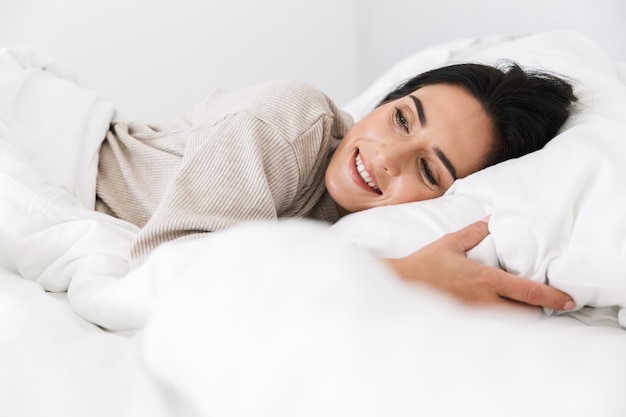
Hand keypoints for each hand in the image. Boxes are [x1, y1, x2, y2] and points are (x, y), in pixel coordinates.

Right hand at [384, 219, 574, 311]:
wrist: (399, 286)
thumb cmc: (423, 265)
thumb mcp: (448, 244)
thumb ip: (472, 233)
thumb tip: (489, 220)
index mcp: (486, 280)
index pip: (529, 292)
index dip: (552, 298)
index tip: (567, 301)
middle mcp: (485, 302)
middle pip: (526, 314)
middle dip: (536, 310)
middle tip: (538, 303)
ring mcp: (475, 317)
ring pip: (509, 324)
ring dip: (517, 317)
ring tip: (516, 310)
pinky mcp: (464, 325)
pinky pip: (489, 328)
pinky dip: (497, 323)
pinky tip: (492, 317)